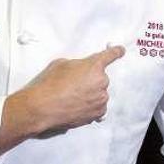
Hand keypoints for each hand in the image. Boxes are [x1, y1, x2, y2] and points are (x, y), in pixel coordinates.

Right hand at [0, 45, 124, 155]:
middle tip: (74, 85)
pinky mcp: (98, 113)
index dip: (116, 52)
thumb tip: (81, 70)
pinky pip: (98, 107)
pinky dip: (90, 106)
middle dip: (91, 80)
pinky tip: (77, 106)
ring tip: (72, 98)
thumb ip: (78, 64)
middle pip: (101, 78)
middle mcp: (101, 81)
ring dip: (91, 94)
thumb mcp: (62, 64)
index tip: (120, 50)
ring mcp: (101, 98)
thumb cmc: (50, 84)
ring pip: (99, 93)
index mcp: (94, 66)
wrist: (43, 107)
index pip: (110, 55)